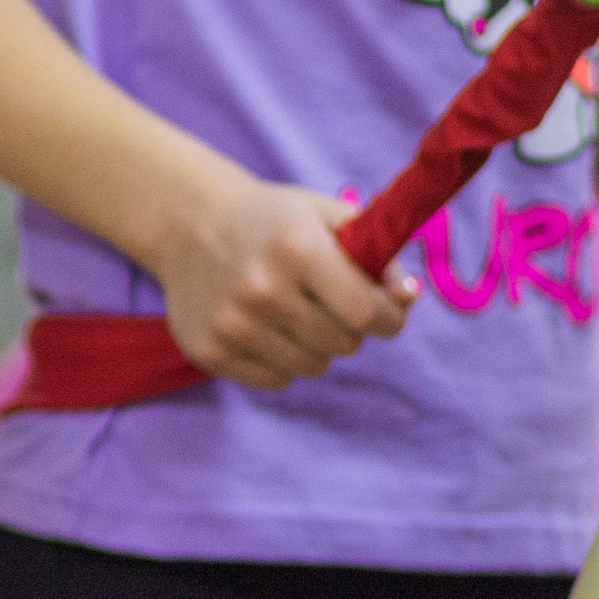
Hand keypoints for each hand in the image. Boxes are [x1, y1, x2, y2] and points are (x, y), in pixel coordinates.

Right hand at [153, 173, 415, 390]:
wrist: (190, 224)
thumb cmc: (274, 220)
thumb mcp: (327, 217)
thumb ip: (377, 255)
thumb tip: (407, 297)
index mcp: (297, 248)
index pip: (366, 312)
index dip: (390, 319)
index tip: (389, 314)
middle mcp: (262, 289)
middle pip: (343, 344)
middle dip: (351, 328)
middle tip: (331, 304)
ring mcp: (231, 324)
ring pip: (311, 367)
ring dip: (318, 348)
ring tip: (298, 314)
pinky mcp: (209, 350)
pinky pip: (276, 381)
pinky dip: (283, 363)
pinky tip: (269, 329)